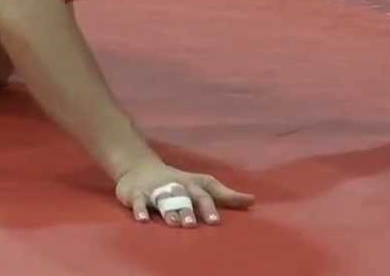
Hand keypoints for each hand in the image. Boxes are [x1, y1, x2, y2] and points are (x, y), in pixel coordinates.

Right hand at [115, 159, 253, 227]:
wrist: (139, 166)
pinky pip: (138, 201)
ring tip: (173, 222)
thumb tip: (252, 201)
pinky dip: (140, 209)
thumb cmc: (177, 181)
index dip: (211, 205)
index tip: (215, 220)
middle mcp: (174, 185)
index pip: (204, 192)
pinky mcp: (136, 192)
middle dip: (188, 209)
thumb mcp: (200, 185)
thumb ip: (225, 195)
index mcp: (190, 184)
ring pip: (162, 199)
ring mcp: (154, 188)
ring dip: (168, 210)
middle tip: (192, 223)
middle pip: (183, 196)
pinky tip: (143, 219)